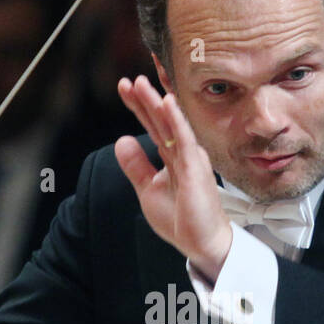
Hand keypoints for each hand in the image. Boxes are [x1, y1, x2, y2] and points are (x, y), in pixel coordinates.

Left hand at [114, 75, 231, 280]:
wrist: (202, 243)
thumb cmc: (181, 218)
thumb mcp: (149, 189)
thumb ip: (136, 165)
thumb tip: (121, 140)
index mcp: (173, 155)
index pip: (153, 125)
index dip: (139, 106)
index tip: (124, 87)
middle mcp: (184, 152)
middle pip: (160, 120)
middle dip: (144, 99)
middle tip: (129, 81)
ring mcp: (191, 158)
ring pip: (171, 124)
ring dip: (157, 102)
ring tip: (141, 83)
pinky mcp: (196, 168)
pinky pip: (184, 139)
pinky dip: (175, 120)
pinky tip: (166, 103)